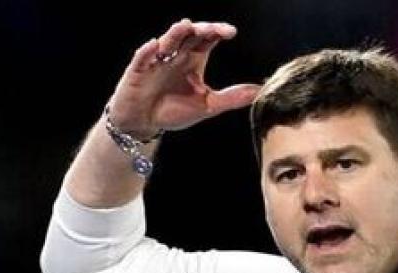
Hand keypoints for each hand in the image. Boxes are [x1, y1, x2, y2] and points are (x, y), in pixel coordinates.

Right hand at [107, 19, 259, 138]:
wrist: (144, 122)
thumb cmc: (173, 110)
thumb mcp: (207, 106)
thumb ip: (231, 98)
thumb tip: (259, 91)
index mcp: (193, 60)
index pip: (207, 40)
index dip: (217, 32)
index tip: (231, 32)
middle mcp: (176, 55)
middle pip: (189, 35)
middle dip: (201, 29)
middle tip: (215, 30)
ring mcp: (156, 60)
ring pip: (167, 41)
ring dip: (175, 33)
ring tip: (186, 26)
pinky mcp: (138, 71)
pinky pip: (142, 58)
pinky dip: (148, 52)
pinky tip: (156, 46)